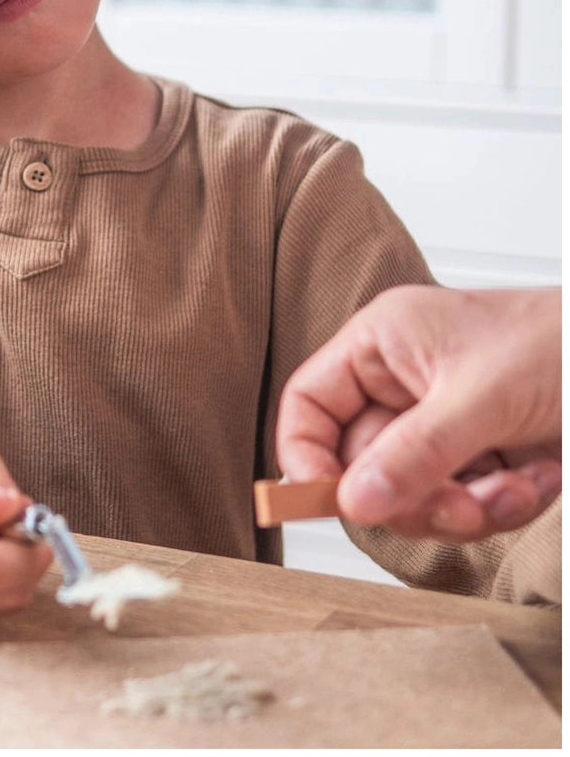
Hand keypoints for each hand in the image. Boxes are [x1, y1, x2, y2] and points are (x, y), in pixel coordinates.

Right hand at [277, 286, 560, 541]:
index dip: (306, 454)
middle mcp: (400, 383)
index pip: (308, 403)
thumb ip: (412, 453)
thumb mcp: (481, 397)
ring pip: (411, 493)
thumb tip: (354, 502)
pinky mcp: (477, 454)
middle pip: (362, 463)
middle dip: (413, 492)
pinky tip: (535, 477)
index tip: (328, 499)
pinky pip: (459, 503)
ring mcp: (438, 422)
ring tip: (510, 487)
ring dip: (463, 506)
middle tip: (454, 502)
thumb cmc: (563, 342)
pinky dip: (500, 505)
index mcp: (380, 344)